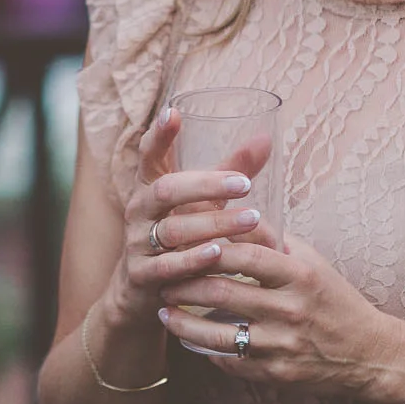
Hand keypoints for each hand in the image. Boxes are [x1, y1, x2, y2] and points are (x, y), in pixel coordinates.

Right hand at [101, 105, 270, 331]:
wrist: (143, 291)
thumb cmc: (179, 235)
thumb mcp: (199, 202)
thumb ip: (229, 171)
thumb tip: (267, 138)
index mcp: (149, 185)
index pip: (149, 153)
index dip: (159, 135)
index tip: (174, 113)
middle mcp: (139, 209)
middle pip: (166, 189)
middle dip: (206, 185)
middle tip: (244, 184)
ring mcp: (137, 242)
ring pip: (174, 229)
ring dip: (214, 224)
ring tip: (251, 220)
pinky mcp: (142, 275)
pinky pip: (167, 265)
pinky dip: (193, 260)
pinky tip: (218, 255)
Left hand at [155, 233, 404, 403]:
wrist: (369, 354)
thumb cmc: (334, 299)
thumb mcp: (312, 262)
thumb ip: (273, 240)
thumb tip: (233, 212)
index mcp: (300, 275)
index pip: (243, 256)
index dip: (208, 248)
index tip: (182, 243)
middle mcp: (290, 310)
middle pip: (223, 293)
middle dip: (185, 285)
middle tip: (161, 278)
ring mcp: (282, 345)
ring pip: (219, 334)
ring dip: (184, 323)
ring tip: (165, 312)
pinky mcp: (277, 374)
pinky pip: (231, 361)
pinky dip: (206, 350)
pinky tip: (189, 339)